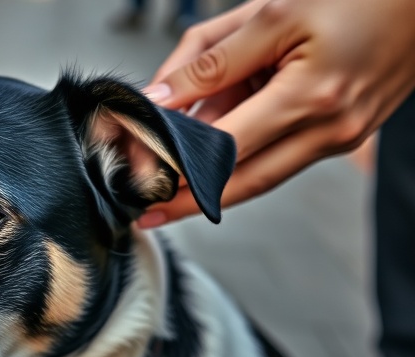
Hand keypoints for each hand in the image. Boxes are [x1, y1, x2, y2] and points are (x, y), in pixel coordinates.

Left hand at [138, 0, 414, 227]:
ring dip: (214, 181)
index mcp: (311, 98)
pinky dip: (243, 155)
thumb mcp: (272, 14)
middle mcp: (330, 130)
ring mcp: (340, 138)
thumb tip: (161, 99)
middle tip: (149, 209)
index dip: (179, 172)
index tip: (142, 184)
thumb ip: (210, 61)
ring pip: (261, 175)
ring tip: (170, 182)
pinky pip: (281, 156)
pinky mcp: (342, 135)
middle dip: (190, 200)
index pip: (226, 154)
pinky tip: (213, 146)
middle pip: (242, 183)